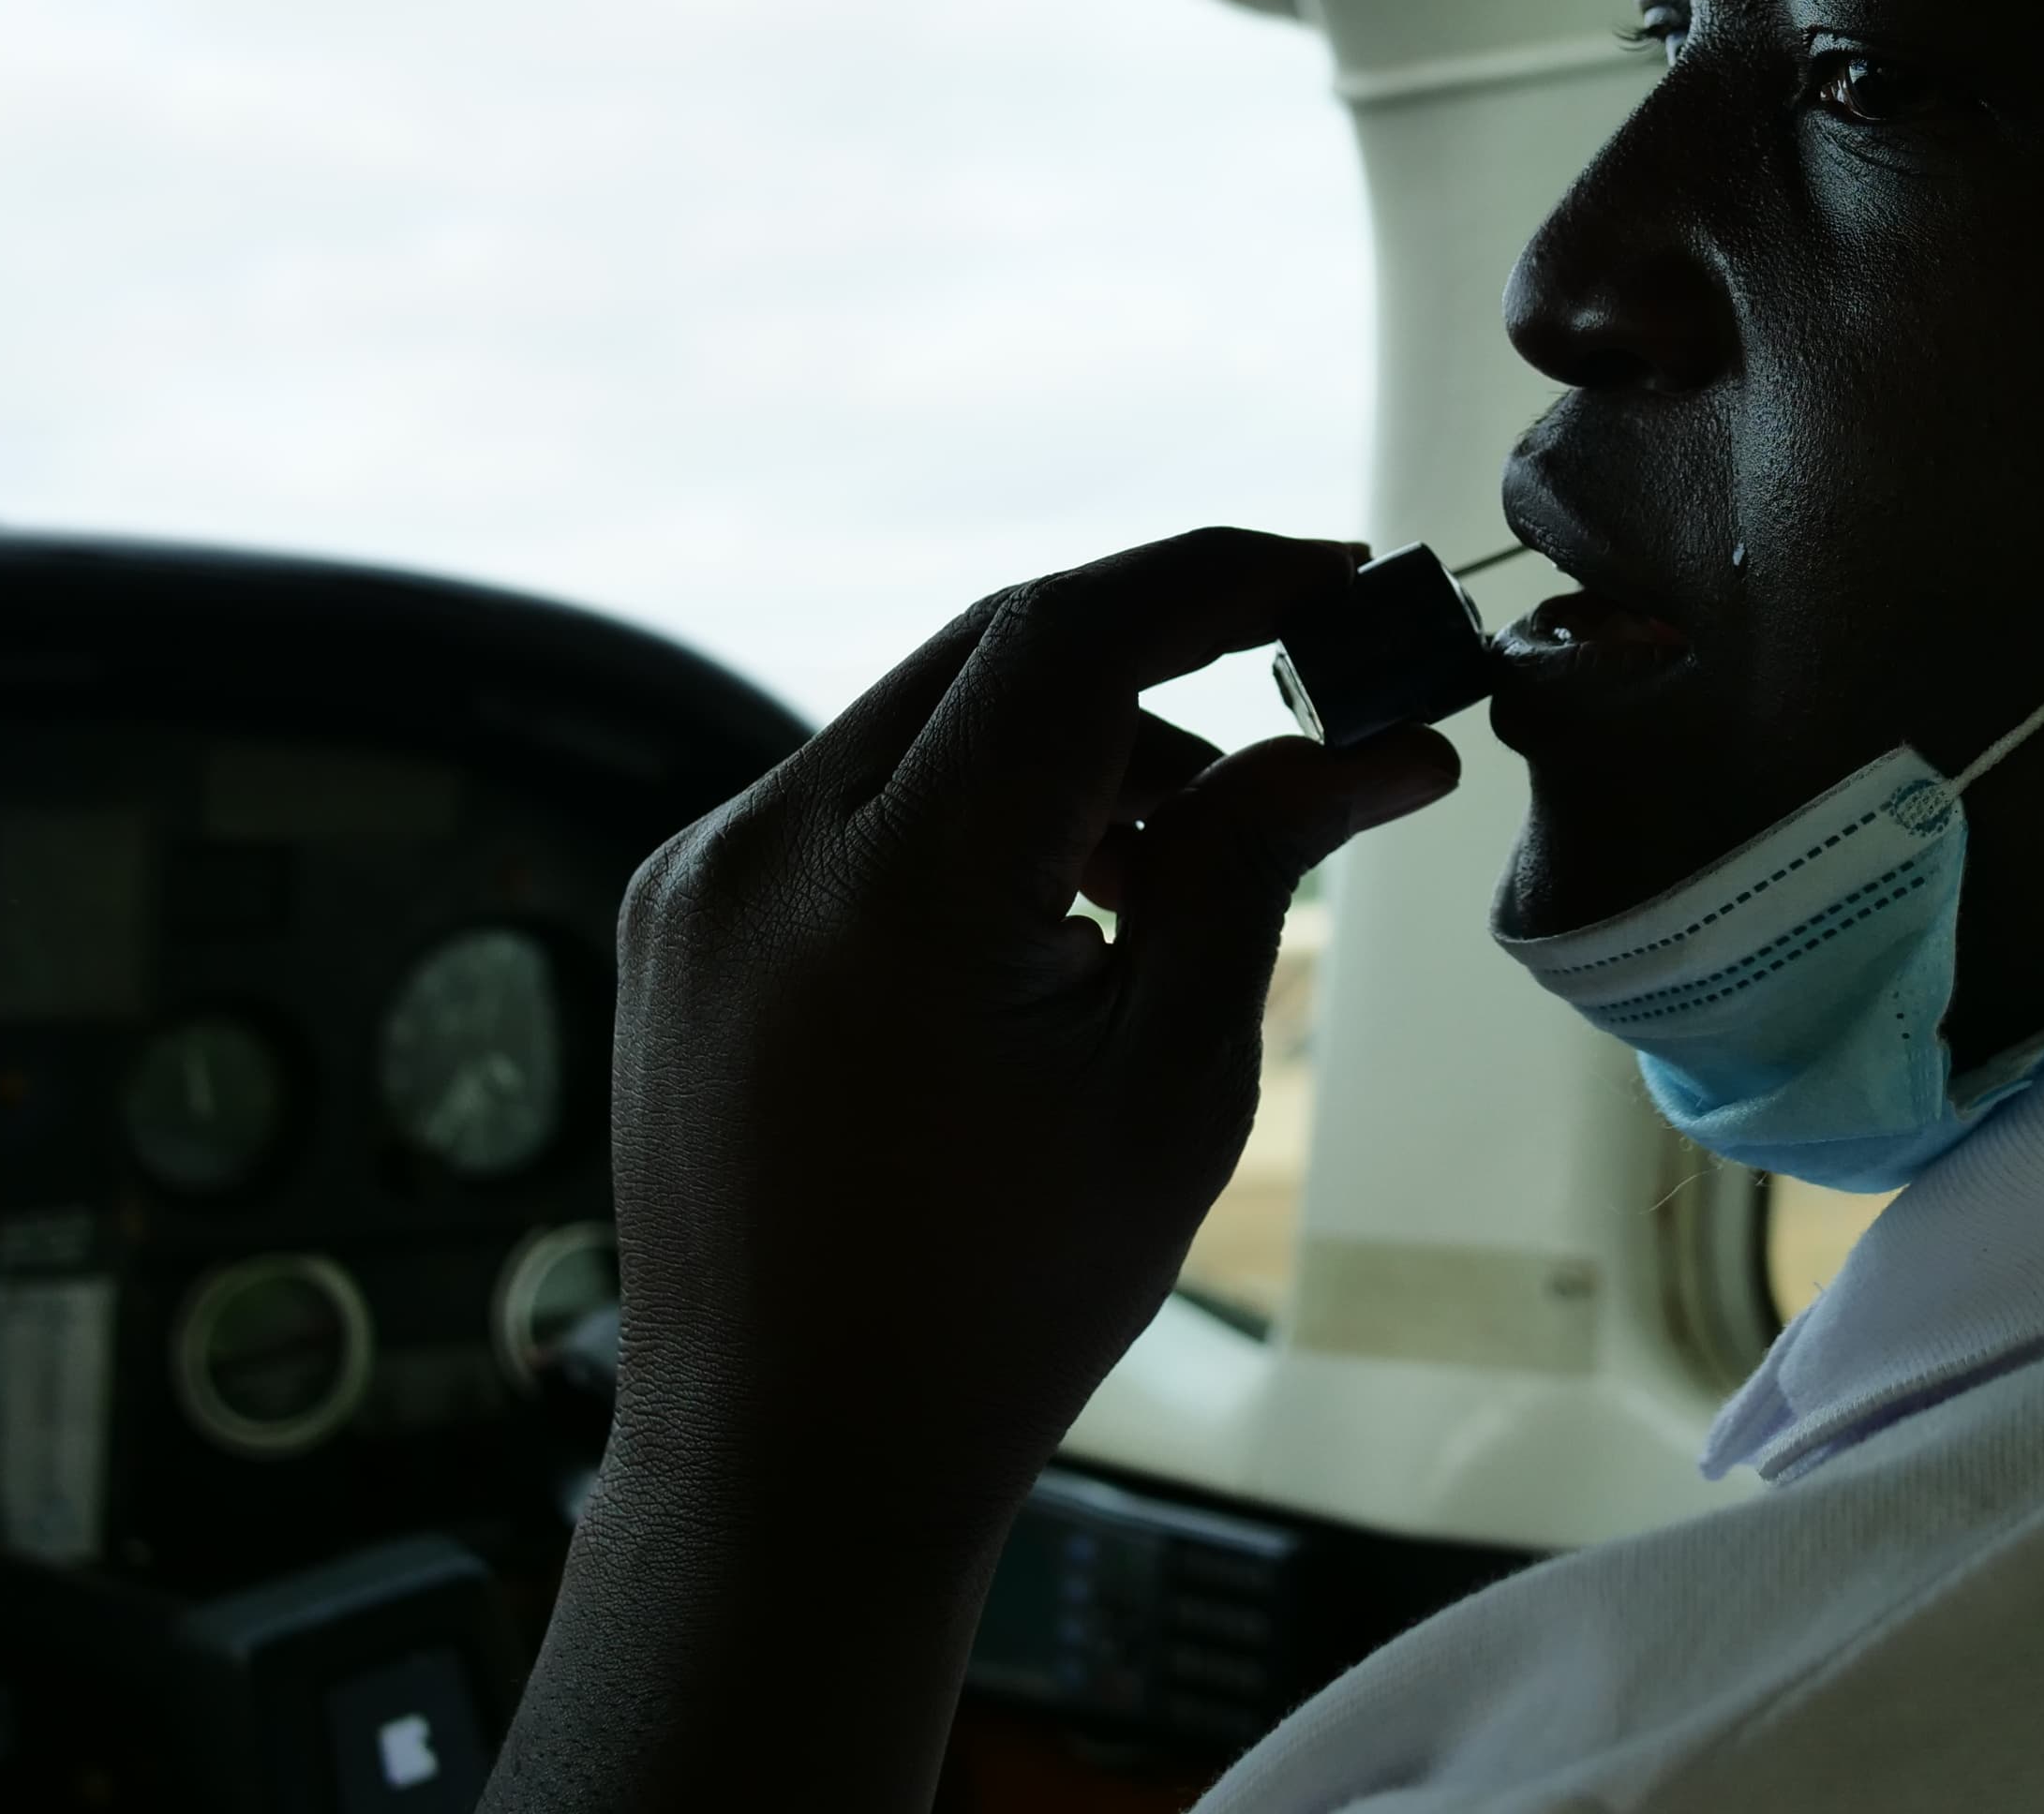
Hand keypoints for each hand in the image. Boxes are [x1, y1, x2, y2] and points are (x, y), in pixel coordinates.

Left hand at [487, 529, 1458, 1812]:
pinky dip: (969, 816)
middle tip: (1298, 721)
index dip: (1216, 580)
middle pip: (993, 660)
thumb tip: (1366, 745)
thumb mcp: (1172, 1082)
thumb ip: (1252, 871)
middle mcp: (761, 852)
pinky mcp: (677, 919)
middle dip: (1160, 673)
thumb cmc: (1000, 1303)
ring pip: (921, 724)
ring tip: (1169, 881)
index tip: (1332, 578)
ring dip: (1065, 755)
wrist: (790, 1465)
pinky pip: (849, 799)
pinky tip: (1047, 922)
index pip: (1067, 639)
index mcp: (890, 894)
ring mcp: (699, 882)